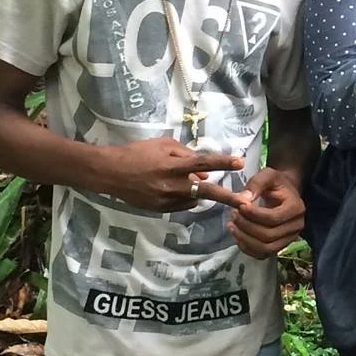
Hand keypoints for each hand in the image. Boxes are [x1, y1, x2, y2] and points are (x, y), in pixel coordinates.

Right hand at [99, 138, 242, 212]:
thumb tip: (205, 171)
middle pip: (205, 191)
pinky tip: (176, 189)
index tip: (240, 163)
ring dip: (199, 192)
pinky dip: (185, 197)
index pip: (203, 162)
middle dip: (227, 197)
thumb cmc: (137, 153)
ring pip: (194, 199)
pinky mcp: (160, 210)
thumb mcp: (162, 145)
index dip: (223, 162)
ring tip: (186, 181)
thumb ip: (185, 155)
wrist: (111, 173)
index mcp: (172, 165)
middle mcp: (171, 185)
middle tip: (244, 202)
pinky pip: (181, 205)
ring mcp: (166, 200)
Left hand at [220, 166, 306, 258]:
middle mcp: (296, 226)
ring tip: (231, 225)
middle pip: (269, 235)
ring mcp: (289, 239)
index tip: (239, 206)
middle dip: (246, 226)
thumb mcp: (268, 175)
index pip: (273, 218)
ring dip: (244, 239)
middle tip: (233, 214)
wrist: (284, 193)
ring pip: (265, 248)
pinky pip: (262, 255)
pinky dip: (247, 248)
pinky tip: (237, 235)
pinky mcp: (279, 246)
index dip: (254, 214)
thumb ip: (256, 184)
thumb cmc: (276, 183)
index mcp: (296, 208)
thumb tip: (241, 200)